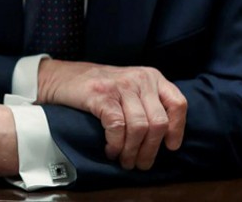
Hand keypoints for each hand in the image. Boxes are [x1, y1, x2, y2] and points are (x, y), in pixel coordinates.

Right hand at [37, 60, 186, 170]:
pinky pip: (118, 127)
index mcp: (152, 77)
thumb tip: (166, 138)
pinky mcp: (102, 95)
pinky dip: (116, 144)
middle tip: (140, 163)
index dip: (177, 129)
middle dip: (150, 149)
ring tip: (124, 160)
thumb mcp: (131, 88)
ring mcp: (121, 86)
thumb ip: (149, 103)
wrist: (63, 77)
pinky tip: (110, 150)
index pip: (178, 104)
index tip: (170, 146)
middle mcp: (140, 79)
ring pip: (140, 128)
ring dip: (132, 151)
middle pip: (158, 122)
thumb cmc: (100, 89)